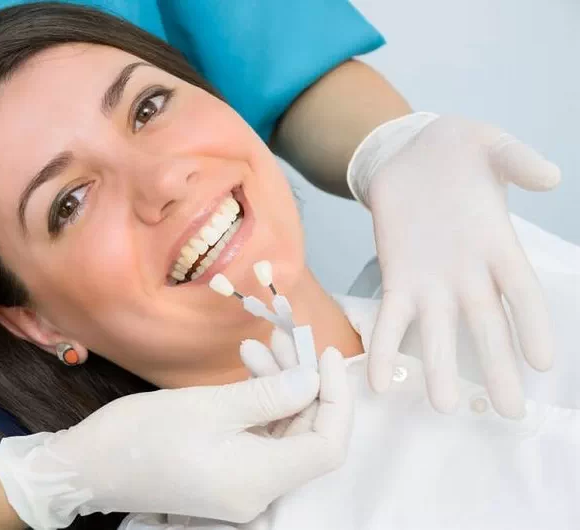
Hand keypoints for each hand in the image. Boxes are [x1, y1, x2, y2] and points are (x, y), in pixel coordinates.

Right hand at [0, 362, 350, 528]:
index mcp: (259, 479)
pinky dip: (258, 405)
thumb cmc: (143, 434)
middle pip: (306, 438)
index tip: (327, 354)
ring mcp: (241, 487)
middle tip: (287, 338)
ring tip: (256, 347)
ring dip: (278, 389)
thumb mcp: (209, 405)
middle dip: (305, 385)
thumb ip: (270, 394)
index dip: (336, 398)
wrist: (88, 466)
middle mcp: (258, 492)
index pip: (328, 445)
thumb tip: (314, 380)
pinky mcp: (225, 476)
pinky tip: (244, 369)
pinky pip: (258, 439)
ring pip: (282, 435)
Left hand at [348, 113, 560, 417]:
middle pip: (487, 327)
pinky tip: (379, 380)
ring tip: (441, 406)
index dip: (533, 325)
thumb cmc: (455, 150)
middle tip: (508, 412)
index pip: (522, 293)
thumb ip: (517, 159)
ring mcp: (431, 281)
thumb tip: (548, 175)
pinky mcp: (396, 278)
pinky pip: (390, 318)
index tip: (544, 362)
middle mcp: (469, 273)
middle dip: (497, 368)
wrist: (406, 152)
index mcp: (498, 245)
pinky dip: (385, 347)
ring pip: (439, 332)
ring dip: (439, 368)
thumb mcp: (489, 144)